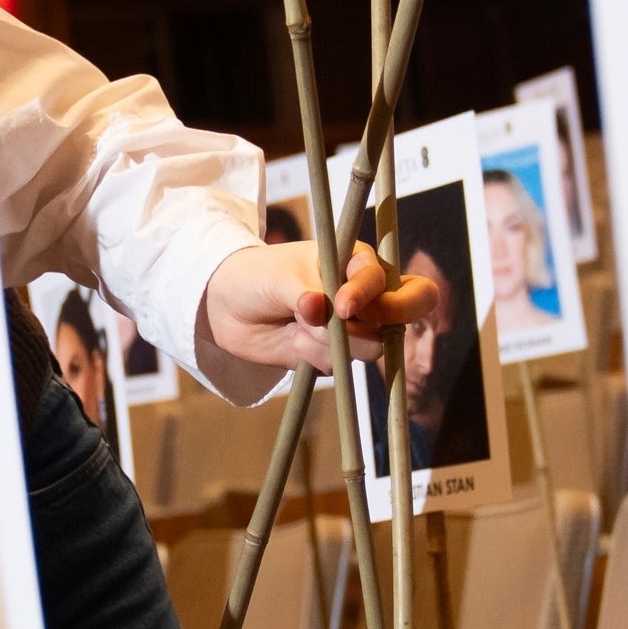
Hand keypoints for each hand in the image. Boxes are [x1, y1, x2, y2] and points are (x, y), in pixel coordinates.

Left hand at [204, 238, 443, 377]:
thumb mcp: (281, 276)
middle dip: (374, 325)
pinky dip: (315, 357)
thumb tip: (318, 308)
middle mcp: (363, 296)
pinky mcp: (333, 354)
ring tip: (297, 327)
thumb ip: (305, 292)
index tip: (341, 306)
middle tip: (340, 325)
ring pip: (369, 347)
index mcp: (358, 263)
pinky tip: (293, 341)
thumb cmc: (258, 275)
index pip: (388, 279)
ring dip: (331, 342)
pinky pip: (340, 365)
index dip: (373, 295)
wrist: (226, 306)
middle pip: (400, 315)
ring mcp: (351, 328)